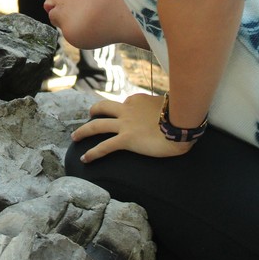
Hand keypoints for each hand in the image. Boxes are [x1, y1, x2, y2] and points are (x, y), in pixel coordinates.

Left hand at [70, 94, 193, 162]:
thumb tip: (167, 110)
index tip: (124, 115)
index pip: (125, 104)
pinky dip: (92, 152)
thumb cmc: (183, 115)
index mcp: (137, 100)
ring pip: (97, 125)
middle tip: (89, 115)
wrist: (183, 123)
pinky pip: (104, 146)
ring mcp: (125, 124)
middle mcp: (127, 109)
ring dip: (83, 131)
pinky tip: (84, 159)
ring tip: (74, 137)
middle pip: (103, 107)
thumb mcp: (170, 105)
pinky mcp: (126, 139)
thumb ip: (162, 107)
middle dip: (94, 111)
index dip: (122, 109)